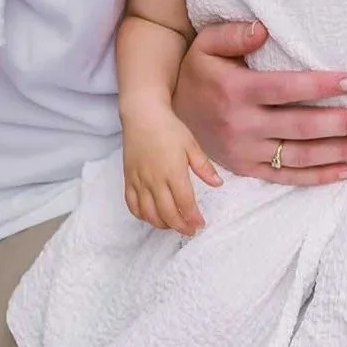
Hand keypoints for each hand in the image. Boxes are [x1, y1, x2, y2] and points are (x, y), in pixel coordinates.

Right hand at [122, 110, 220, 233]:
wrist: (142, 116)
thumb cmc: (169, 129)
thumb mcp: (191, 145)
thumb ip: (204, 167)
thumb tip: (218, 183)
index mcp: (173, 172)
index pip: (185, 203)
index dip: (193, 218)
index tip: (200, 224)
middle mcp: (154, 180)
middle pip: (167, 213)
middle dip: (180, 226)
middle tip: (190, 231)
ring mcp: (139, 181)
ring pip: (148, 213)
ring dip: (161, 224)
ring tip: (173, 225)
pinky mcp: (128, 179)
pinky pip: (132, 204)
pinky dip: (141, 215)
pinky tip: (152, 217)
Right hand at [174, 19, 346, 183]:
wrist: (165, 115)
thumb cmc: (197, 73)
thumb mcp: (205, 45)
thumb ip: (234, 33)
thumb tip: (264, 30)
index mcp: (235, 91)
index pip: (285, 89)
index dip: (320, 86)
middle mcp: (241, 124)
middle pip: (301, 126)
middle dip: (343, 123)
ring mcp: (244, 151)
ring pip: (299, 155)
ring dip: (339, 151)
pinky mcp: (246, 169)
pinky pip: (286, 176)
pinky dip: (319, 177)